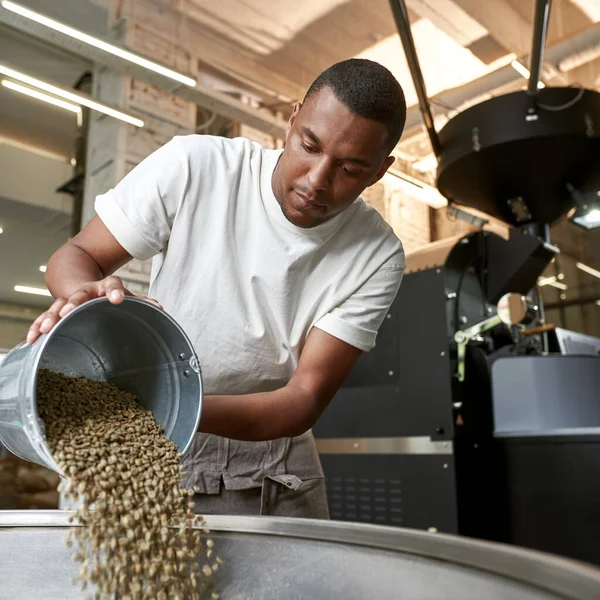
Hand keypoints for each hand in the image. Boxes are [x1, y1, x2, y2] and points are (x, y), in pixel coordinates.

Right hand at [26, 276, 162, 343]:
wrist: (77, 278)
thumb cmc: (106, 292)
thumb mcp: (123, 294)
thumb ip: (140, 302)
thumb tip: (161, 308)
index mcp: (105, 286)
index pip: (112, 284)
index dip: (116, 291)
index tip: (118, 299)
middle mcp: (86, 291)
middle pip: (80, 294)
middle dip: (75, 303)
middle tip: (71, 310)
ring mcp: (69, 299)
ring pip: (59, 306)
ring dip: (53, 317)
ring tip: (46, 328)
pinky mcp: (56, 309)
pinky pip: (45, 318)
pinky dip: (38, 327)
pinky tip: (33, 338)